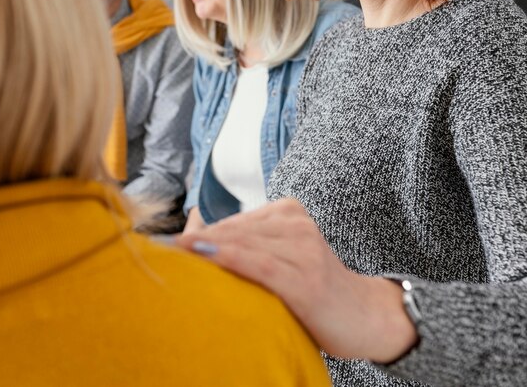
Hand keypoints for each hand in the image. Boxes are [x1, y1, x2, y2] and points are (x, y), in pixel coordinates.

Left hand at [176, 198, 417, 362]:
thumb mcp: (281, 255)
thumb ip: (244, 241)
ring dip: (205, 249)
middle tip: (162, 253)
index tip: (169, 246)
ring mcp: (302, 247)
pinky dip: (228, 258)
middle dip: (197, 242)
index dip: (200, 234)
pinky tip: (203, 257)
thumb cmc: (314, 287)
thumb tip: (191, 231)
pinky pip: (259, 263)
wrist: (364, 314)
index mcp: (288, 212)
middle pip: (234, 229)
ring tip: (174, 257)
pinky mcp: (305, 276)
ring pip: (243, 242)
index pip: (233, 221)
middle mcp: (295, 223)